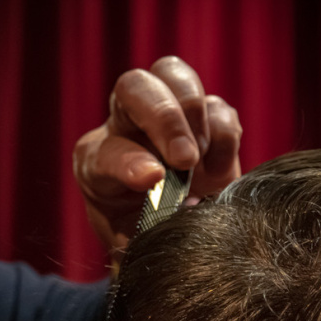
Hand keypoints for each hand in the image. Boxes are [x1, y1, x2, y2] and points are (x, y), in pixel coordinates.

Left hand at [73, 56, 241, 258]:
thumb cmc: (139, 240)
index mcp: (97, 162)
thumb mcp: (131, 247)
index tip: (154, 180)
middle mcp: (126, 128)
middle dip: (163, 116)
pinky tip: (218, 172)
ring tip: (198, 160)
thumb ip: (144, 237)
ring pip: (172, 74)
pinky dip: (224, 134)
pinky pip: (218, 106)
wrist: (164, 237)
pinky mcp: (207, 123)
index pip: (109, 150)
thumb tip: (180, 214)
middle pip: (134, 86)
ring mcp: (167, 119)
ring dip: (192, 112)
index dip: (130, 162)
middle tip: (185, 159)